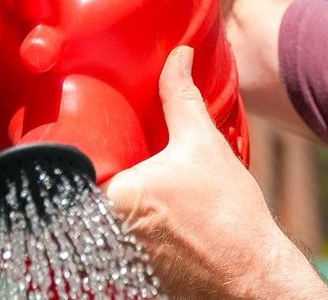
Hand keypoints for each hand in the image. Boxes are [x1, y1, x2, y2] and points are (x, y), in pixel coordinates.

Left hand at [105, 46, 327, 298]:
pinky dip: (132, 229)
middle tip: (128, 159)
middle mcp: (103, 231)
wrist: (252, 271)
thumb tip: (179, 54)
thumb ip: (181, 96)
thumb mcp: (203, 142)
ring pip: (100, 219)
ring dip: (114, 205)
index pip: (75, 165)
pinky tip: (160, 220)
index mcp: (111, 195)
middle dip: (105, 174)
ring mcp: (115, 256)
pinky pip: (118, 243)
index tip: (96, 136)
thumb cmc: (229, 211)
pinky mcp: (130, 273)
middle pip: (87, 191)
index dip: (84, 148)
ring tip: (148, 190)